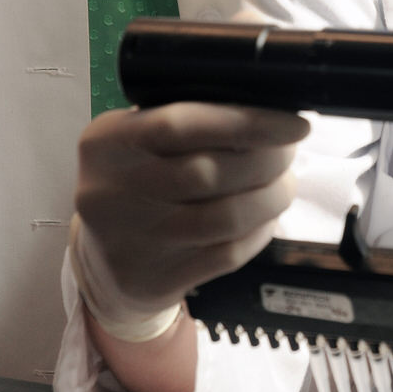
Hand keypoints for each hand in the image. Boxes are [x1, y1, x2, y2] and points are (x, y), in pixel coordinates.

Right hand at [74, 103, 310, 318]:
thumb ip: (186, 123)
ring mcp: (133, 240)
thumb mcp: (137, 142)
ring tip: (283, 186)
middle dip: (266, 160)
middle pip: (208, 172)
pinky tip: (264, 220)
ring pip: (225, 218)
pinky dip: (258, 234)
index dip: (246, 122)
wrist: (100, 263)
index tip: (292, 124)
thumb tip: (264, 110)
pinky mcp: (155, 280)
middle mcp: (110, 190)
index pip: (182, 123)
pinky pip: (226, 255)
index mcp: (106, 141)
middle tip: (288, 154)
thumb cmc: (135, 183)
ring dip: (269, 199)